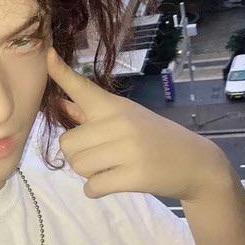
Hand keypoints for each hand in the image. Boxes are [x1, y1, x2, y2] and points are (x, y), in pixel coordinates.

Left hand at [46, 48, 230, 200]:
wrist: (197, 163)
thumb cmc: (155, 139)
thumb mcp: (125, 119)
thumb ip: (89, 113)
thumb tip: (59, 102)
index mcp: (115, 106)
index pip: (82, 87)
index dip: (61, 73)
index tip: (48, 54)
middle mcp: (120, 123)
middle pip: (67, 144)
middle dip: (77, 155)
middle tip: (100, 157)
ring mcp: (129, 149)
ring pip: (78, 166)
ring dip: (88, 173)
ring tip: (110, 168)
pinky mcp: (135, 176)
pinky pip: (92, 187)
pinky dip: (95, 190)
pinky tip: (112, 183)